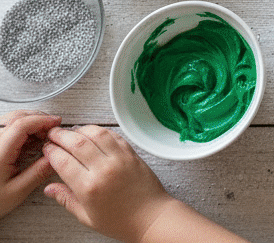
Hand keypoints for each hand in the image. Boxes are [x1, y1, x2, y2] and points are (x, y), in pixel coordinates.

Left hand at [0, 110, 59, 216]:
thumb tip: (57, 157)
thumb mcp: (16, 192)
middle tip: (51, 130)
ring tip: (41, 135)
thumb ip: (38, 172)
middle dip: (39, 119)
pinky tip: (28, 140)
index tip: (56, 123)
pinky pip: (6, 127)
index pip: (22, 124)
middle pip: (17, 118)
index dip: (42, 120)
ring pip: (11, 120)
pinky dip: (21, 129)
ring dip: (30, 122)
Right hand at [42, 125, 173, 242]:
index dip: (52, 152)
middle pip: (77, 143)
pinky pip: (114, 135)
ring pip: (96, 133)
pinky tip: (93, 131)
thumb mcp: (87, 216)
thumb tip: (50, 188)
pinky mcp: (131, 152)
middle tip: (53, 134)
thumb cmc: (120, 221)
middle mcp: (104, 169)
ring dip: (81, 129)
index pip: (64, 162)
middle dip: (62, 136)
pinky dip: (101, 130)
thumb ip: (67, 199)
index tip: (47, 149)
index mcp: (89, 187)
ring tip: (72, 130)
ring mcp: (119, 158)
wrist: (150, 216)